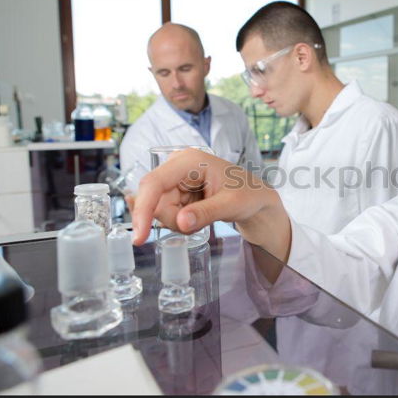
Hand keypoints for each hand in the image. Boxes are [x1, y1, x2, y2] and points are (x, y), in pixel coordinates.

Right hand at [131, 148, 282, 247]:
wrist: (257, 201)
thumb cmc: (250, 195)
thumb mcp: (231, 205)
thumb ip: (205, 213)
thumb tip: (181, 222)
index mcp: (189, 160)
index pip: (154, 183)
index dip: (143, 209)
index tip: (140, 237)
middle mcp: (177, 166)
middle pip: (155, 201)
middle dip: (173, 220)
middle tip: (200, 223)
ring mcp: (175, 179)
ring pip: (160, 211)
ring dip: (179, 223)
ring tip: (205, 216)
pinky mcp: (177, 192)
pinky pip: (167, 214)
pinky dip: (181, 222)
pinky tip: (198, 216)